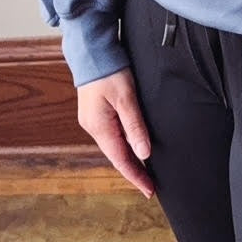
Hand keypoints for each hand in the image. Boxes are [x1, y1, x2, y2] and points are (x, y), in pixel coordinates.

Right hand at [75, 68, 155, 196]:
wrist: (91, 50)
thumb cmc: (109, 70)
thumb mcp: (126, 97)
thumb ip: (135, 126)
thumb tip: (144, 153)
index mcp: (99, 126)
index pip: (121, 160)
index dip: (136, 176)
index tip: (149, 191)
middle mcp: (93, 127)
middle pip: (116, 156)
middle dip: (133, 171)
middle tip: (150, 186)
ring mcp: (92, 120)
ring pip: (114, 147)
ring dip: (128, 159)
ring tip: (145, 172)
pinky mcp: (95, 112)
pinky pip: (111, 136)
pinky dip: (123, 146)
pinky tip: (132, 148)